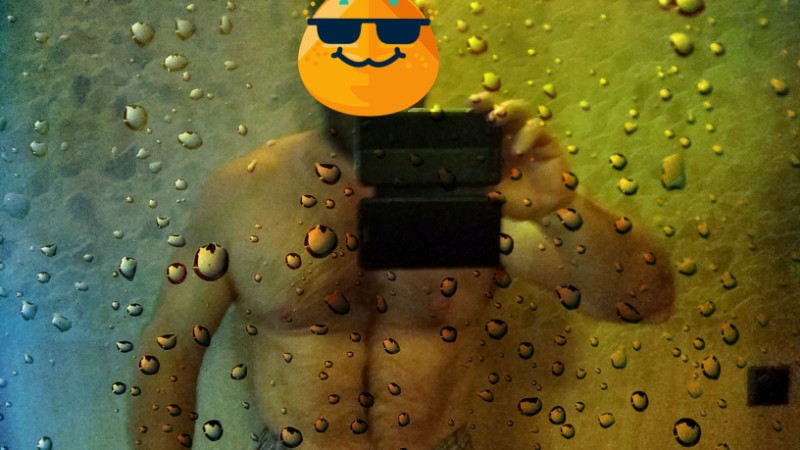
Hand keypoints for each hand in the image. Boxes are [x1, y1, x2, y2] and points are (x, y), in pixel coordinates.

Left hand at [467, 92, 575, 221]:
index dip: (473, 110)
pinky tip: (519, 150)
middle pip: (499, 106)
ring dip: (508, 110)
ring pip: (520, 110)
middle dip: (487, 102)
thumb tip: (451, 181)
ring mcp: (529, 135)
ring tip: (496, 117)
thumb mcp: (487, 194)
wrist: (544, 213)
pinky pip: (538, 129)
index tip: (464, 107)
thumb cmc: (514, 200)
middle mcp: (510, 134)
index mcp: (492, 142)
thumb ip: (474, 185)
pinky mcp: (547, 141)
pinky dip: (527, 135)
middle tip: (476, 103)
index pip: (481, 119)